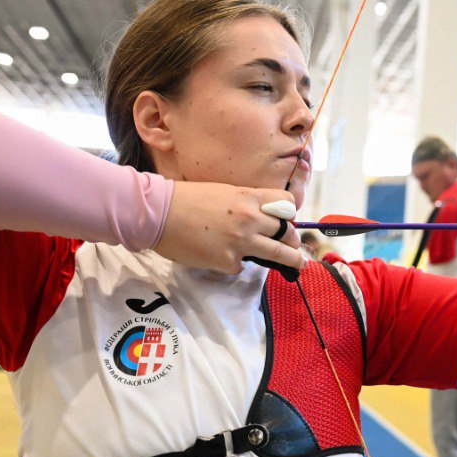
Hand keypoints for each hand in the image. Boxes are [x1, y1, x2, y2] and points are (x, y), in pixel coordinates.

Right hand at [152, 182, 303, 274]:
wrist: (158, 213)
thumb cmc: (186, 199)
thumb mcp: (223, 191)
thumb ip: (244, 203)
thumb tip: (258, 218)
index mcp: (248, 197)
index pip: (286, 204)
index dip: (289, 213)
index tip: (286, 220)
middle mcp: (250, 219)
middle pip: (287, 231)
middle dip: (292, 240)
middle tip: (294, 246)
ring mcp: (240, 242)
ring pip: (278, 254)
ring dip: (291, 260)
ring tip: (298, 264)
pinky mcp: (227, 261)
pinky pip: (241, 265)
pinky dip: (235, 263)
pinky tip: (221, 256)